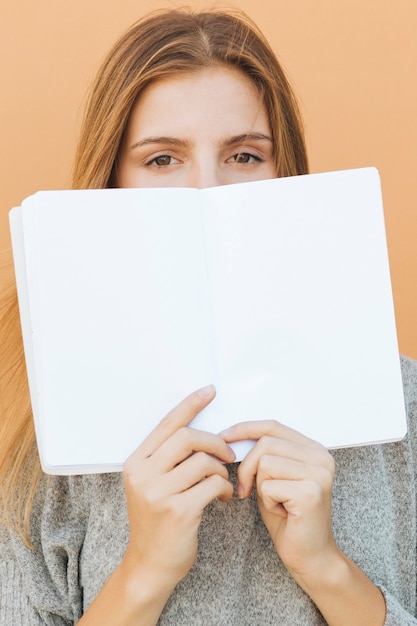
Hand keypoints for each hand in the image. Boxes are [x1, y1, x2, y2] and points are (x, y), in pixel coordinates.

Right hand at [123, 385, 234, 592]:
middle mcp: (143, 474)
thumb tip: (201, 433)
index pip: (167, 424)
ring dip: (221, 469)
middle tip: (228, 453)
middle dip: (214, 441)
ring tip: (223, 482)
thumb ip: (168, 459)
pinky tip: (222, 498)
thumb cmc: (157, 522)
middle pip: (187, 437)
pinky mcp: (178, 511)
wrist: (149, 566)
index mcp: (136, 462)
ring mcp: (159, 493)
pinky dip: (224, 487)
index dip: (190, 405)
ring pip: (203, 461)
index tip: (210, 391)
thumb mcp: (152, 486)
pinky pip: (212, 484)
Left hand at [221, 420, 336, 583]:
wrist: (310, 556)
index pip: (274, 426)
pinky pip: (268, 486)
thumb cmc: (289, 518)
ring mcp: (318, 474)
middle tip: (247, 489)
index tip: (224, 436)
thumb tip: (230, 436)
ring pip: (265, 463)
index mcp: (314, 449)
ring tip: (275, 502)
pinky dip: (266, 501)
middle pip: (266, 443)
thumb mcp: (272, 478)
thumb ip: (263, 455)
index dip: (246, 428)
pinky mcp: (311, 492)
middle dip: (247, 466)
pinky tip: (282, 512)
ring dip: (260, 486)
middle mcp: (321, 458)